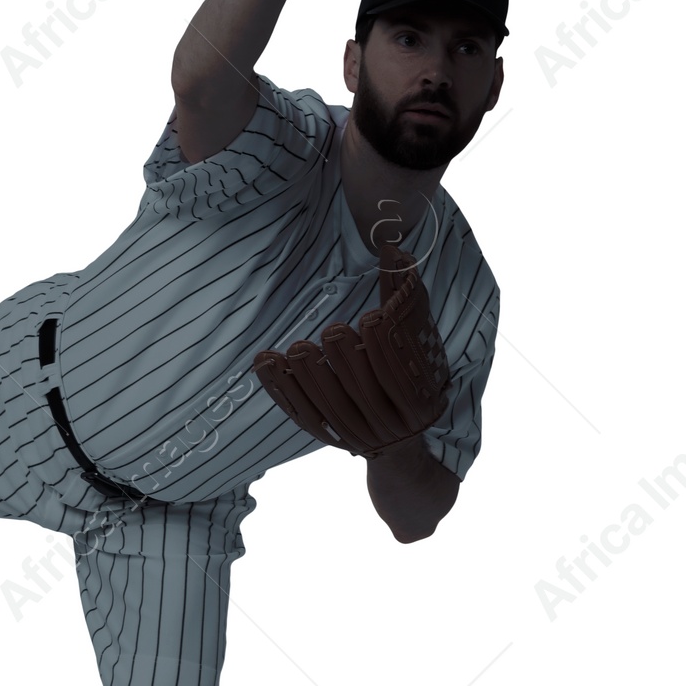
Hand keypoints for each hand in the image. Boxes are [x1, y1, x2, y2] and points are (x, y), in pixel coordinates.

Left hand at [251, 247, 450, 457]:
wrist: (401, 438)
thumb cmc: (409, 368)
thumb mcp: (418, 336)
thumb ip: (406, 295)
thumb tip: (390, 247)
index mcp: (418, 398)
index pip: (401, 373)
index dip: (386, 347)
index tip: (371, 319)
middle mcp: (388, 421)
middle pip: (366, 393)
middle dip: (348, 361)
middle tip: (332, 332)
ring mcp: (355, 432)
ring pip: (332, 407)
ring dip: (312, 377)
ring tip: (298, 347)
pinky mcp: (326, 434)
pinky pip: (301, 413)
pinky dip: (282, 387)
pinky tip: (266, 361)